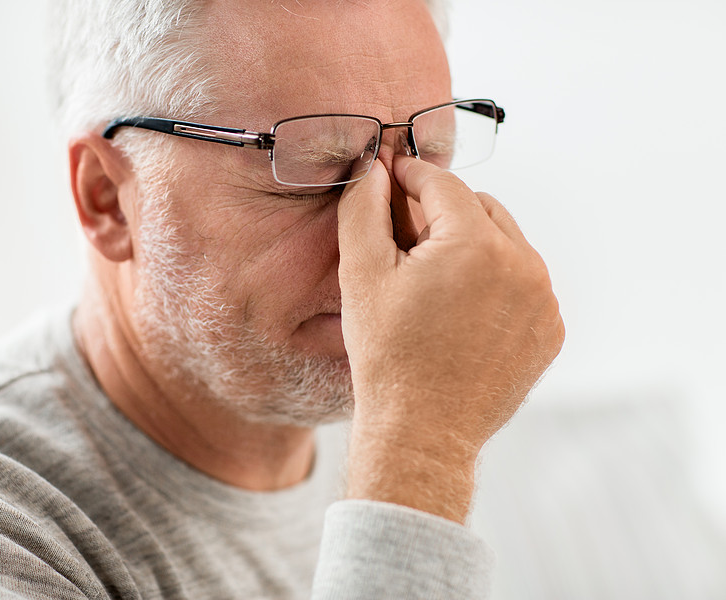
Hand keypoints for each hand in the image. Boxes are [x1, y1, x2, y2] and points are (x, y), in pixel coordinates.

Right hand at [337, 156, 564, 522]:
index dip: (410, 176)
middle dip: (442, 211)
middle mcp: (523, 265)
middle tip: (406, 234)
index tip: (391, 176)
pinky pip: (522, 283)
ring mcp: (543, 300)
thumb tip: (373, 167)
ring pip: (504, 243)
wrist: (423, 431)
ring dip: (471, 244)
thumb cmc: (388, 356)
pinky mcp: (549, 330)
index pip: (442, 184)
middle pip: (478, 208)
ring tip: (432, 276)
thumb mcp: (362, 275)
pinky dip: (495, 281)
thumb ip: (364, 208)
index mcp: (476, 244)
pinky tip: (460, 309)